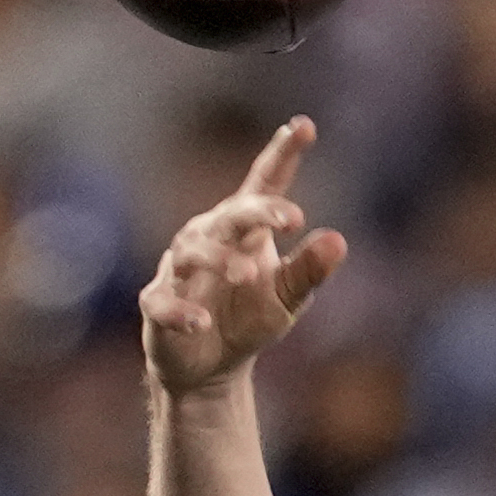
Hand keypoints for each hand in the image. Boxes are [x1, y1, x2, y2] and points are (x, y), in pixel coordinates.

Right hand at [141, 120, 348, 398]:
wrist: (209, 369)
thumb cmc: (247, 320)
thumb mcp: (286, 297)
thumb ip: (309, 270)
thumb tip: (338, 241)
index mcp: (244, 229)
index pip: (264, 184)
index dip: (281, 154)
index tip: (304, 126)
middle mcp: (208, 238)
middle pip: (230, 214)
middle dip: (257, 211)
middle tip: (291, 218)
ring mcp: (178, 271)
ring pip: (192, 252)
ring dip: (219, 260)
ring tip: (247, 275)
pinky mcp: (157, 305)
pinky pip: (163, 302)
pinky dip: (180, 311)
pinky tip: (202, 322)